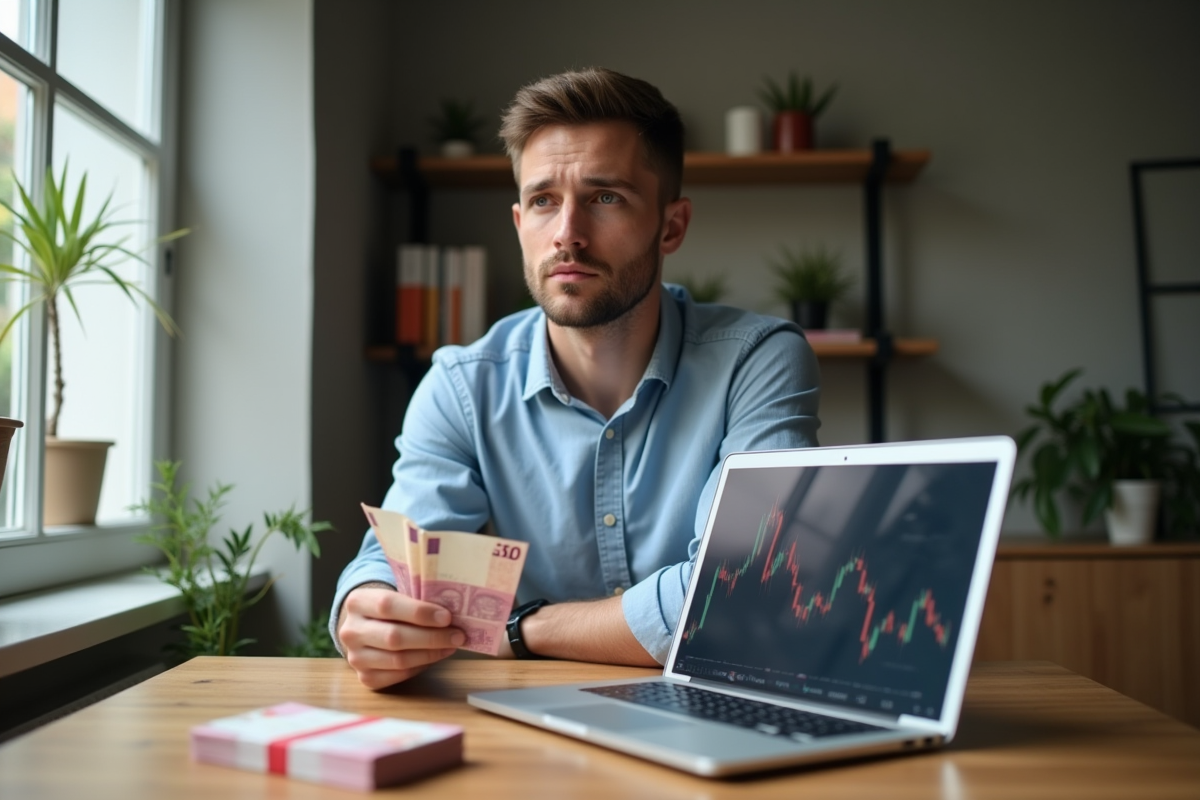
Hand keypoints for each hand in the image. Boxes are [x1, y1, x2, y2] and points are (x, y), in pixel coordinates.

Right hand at [337, 583, 464, 688]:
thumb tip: (453, 612)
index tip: (446, 617)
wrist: (366, 628)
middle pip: (394, 637)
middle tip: (457, 635)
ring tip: (451, 646)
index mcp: (357, 602)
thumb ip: (416, 600)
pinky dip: (420, 666)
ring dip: (430, 654)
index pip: (387, 605)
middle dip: (431, 637)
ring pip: (398, 660)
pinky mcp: (364, 677)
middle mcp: (350, 631)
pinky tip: (434, 657)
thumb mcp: (396, 595)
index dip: (419, 612)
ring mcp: (355, 657)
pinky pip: (398, 675)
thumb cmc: (391, 609)